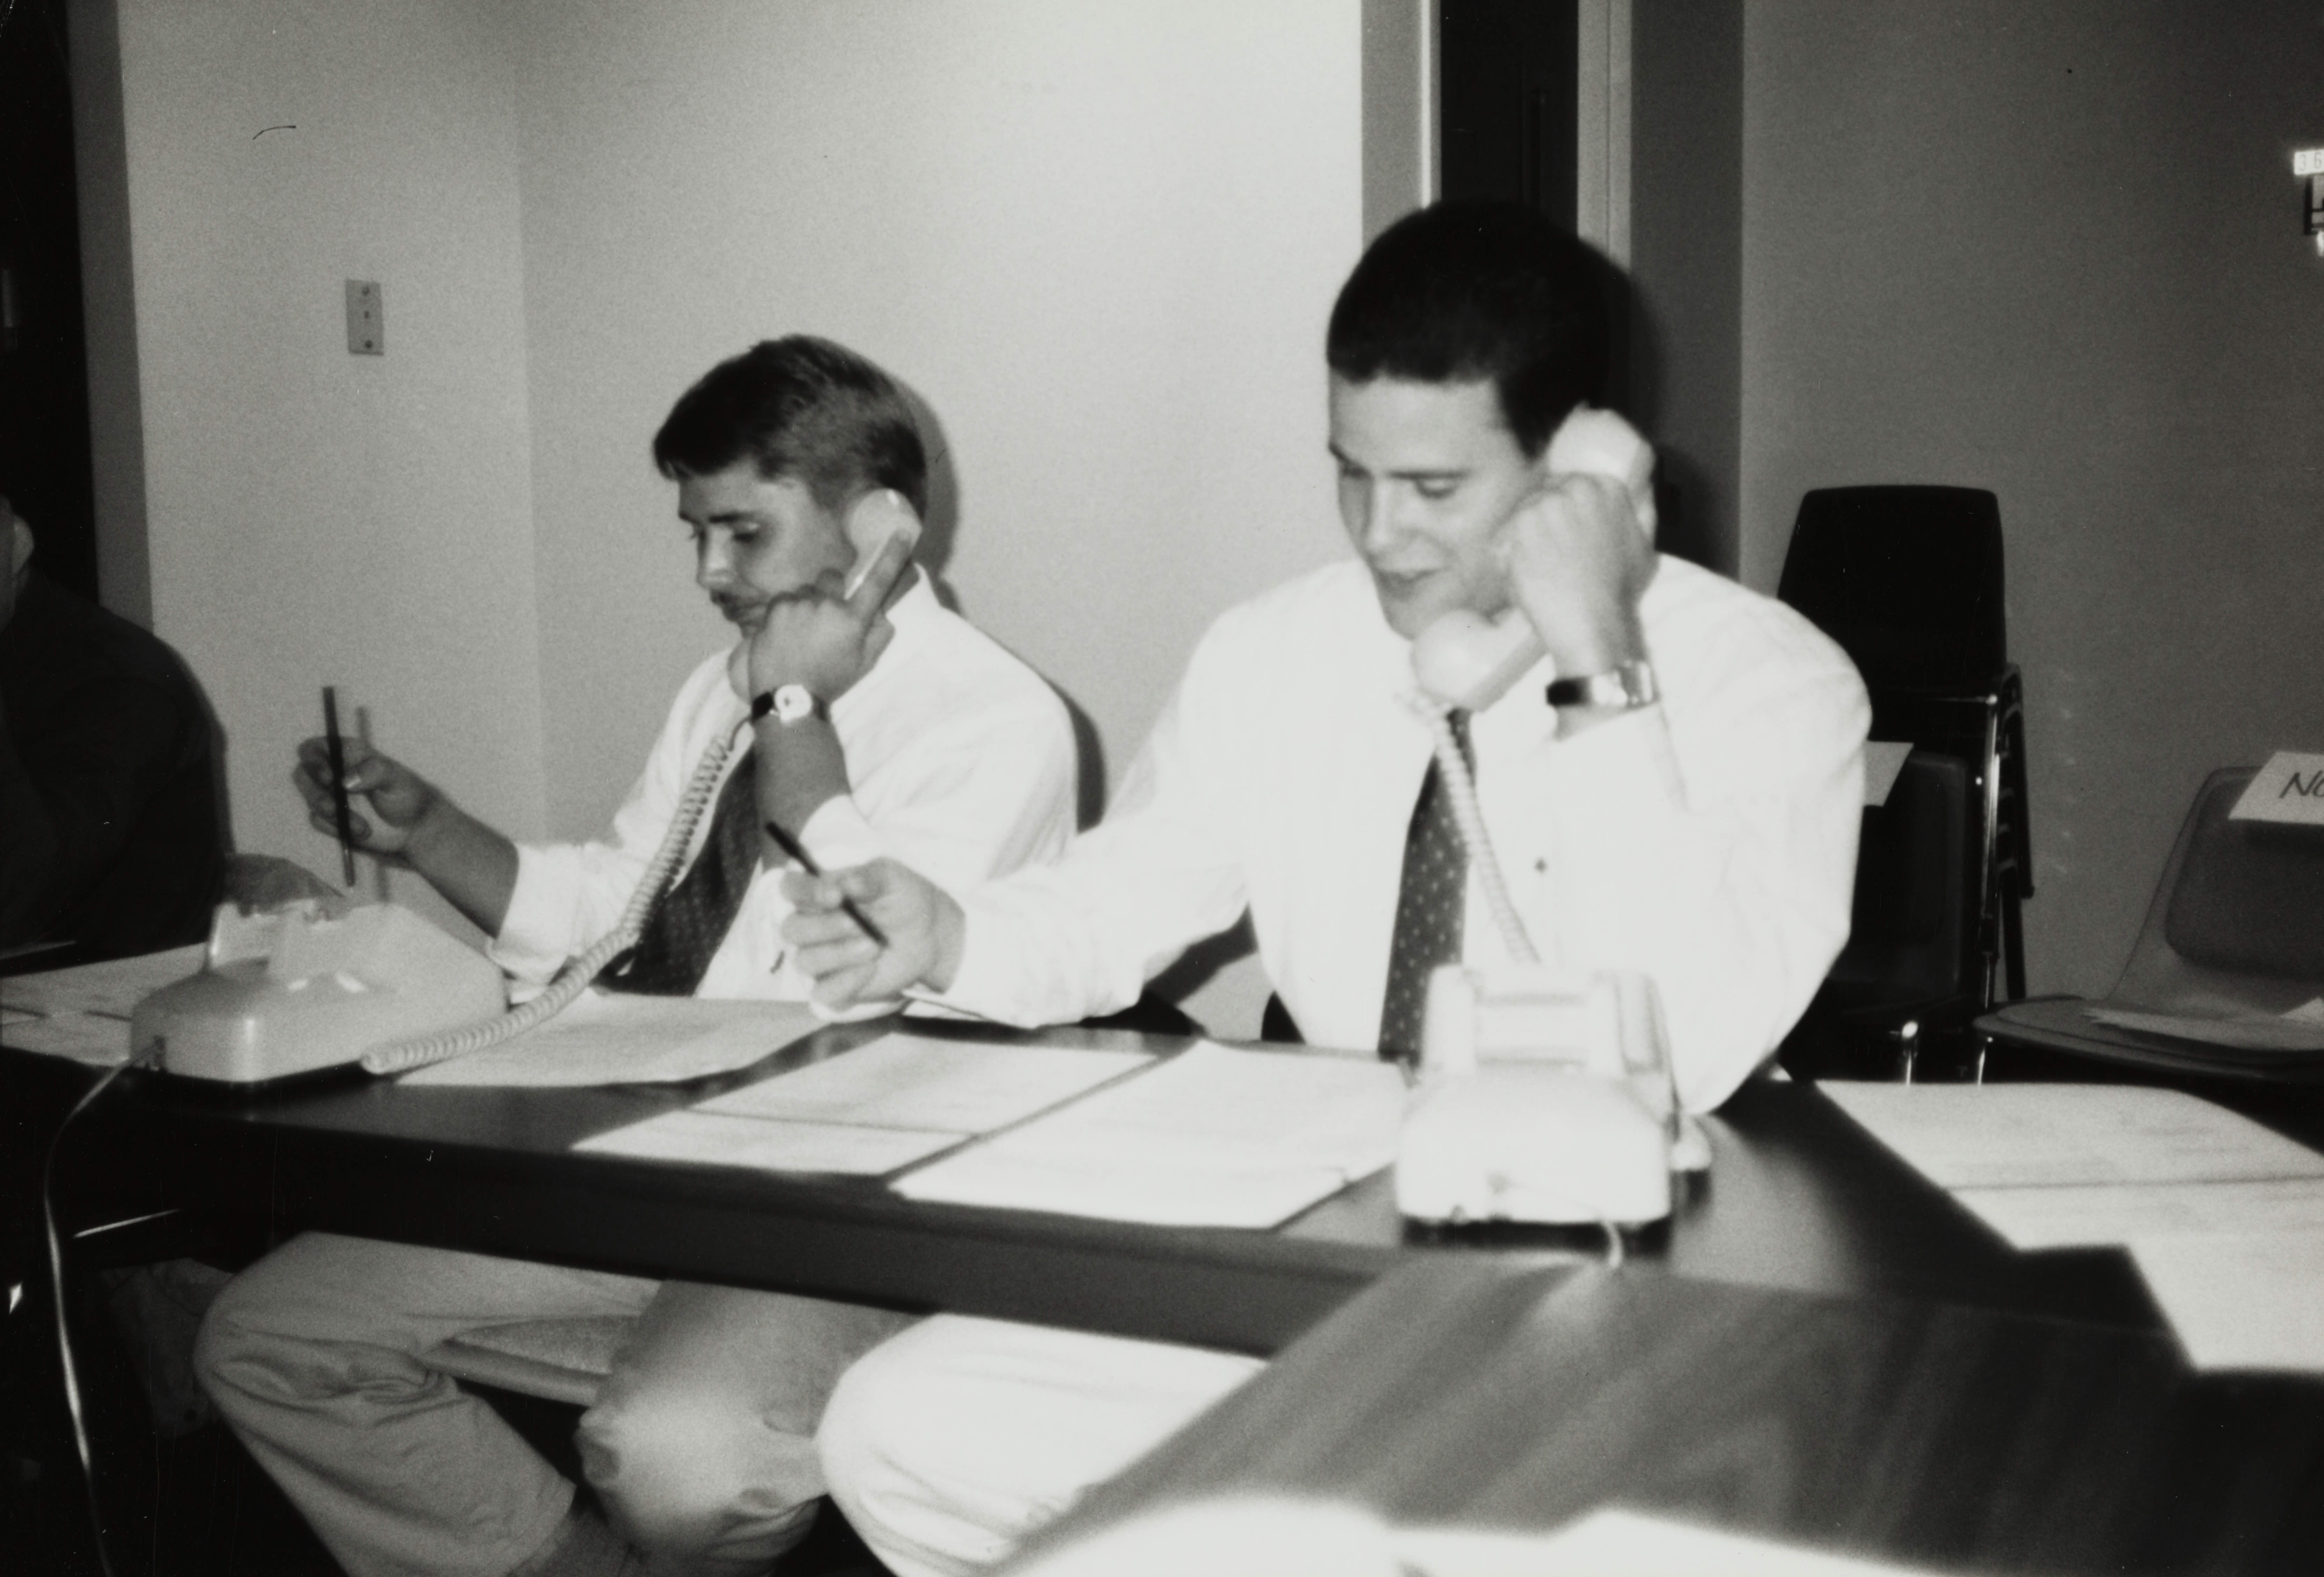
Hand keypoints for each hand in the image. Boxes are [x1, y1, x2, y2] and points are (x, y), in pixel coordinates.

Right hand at [291, 737, 443, 860]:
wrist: (414, 828)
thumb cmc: (407, 794)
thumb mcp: (396, 778)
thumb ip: (374, 772)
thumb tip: (345, 781)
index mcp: (346, 753)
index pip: (314, 748)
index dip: (313, 760)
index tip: (329, 777)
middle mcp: (333, 771)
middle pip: (303, 774)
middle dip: (316, 792)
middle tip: (335, 807)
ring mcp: (329, 795)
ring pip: (310, 799)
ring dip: (332, 814)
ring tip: (362, 826)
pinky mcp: (329, 817)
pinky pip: (318, 821)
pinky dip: (336, 828)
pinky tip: (361, 831)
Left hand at [734, 530, 915, 702]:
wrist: (787, 698)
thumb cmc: (830, 681)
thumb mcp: (865, 663)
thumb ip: (879, 633)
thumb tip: (880, 610)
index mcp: (852, 619)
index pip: (877, 581)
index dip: (891, 556)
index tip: (901, 533)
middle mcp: (826, 605)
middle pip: (832, 578)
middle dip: (831, 591)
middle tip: (825, 617)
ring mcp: (798, 604)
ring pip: (806, 591)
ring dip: (807, 604)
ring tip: (801, 633)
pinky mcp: (775, 607)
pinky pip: (786, 599)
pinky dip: (787, 611)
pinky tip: (786, 633)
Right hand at [780, 858, 962, 1008]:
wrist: (927, 932)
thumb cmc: (901, 898)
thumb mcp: (892, 878)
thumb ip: (869, 877)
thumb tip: (847, 882)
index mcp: (817, 892)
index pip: (790, 888)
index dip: (805, 891)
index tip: (835, 895)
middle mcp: (810, 925)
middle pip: (791, 929)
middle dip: (823, 927)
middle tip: (857, 924)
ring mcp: (819, 958)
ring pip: (805, 961)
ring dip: (838, 954)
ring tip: (874, 945)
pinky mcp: (833, 986)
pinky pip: (823, 992)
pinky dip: (845, 982)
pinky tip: (870, 969)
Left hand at [1503, 471, 1657, 676]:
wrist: (1592, 624)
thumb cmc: (1618, 593)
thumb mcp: (1643, 548)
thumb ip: (1643, 513)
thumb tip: (1644, 487)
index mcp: (1607, 488)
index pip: (1569, 484)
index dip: (1560, 512)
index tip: (1560, 535)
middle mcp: (1577, 488)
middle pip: (1543, 495)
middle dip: (1540, 523)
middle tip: (1547, 556)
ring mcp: (1546, 504)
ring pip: (1522, 514)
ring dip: (1522, 539)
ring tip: (1538, 568)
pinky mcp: (1520, 525)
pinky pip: (1503, 535)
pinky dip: (1506, 556)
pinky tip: (1522, 575)